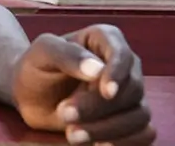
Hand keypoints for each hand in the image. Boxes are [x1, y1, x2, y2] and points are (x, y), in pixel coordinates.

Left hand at [12, 25, 154, 144]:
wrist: (30, 95)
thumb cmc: (36, 67)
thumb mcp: (42, 52)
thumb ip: (67, 54)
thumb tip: (97, 69)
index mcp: (105, 39)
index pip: (123, 54)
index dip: (117, 73)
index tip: (105, 92)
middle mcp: (125, 65)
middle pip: (132, 89)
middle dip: (99, 107)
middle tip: (65, 115)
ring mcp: (131, 94)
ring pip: (139, 115)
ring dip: (108, 129)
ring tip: (72, 135)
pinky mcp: (131, 120)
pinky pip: (144, 134)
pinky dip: (125, 142)